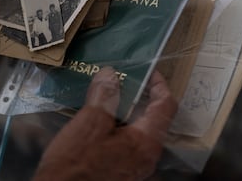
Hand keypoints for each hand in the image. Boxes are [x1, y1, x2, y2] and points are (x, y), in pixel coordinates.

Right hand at [33, 67, 177, 180]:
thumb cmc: (76, 162)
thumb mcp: (90, 122)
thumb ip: (105, 95)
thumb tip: (111, 74)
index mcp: (146, 142)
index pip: (166, 106)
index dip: (160, 85)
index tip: (148, 71)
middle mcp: (147, 155)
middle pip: (155, 118)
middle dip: (142, 96)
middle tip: (126, 80)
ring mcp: (136, 166)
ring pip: (140, 130)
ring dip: (129, 110)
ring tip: (112, 94)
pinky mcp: (123, 171)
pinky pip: (129, 141)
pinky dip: (121, 124)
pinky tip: (103, 118)